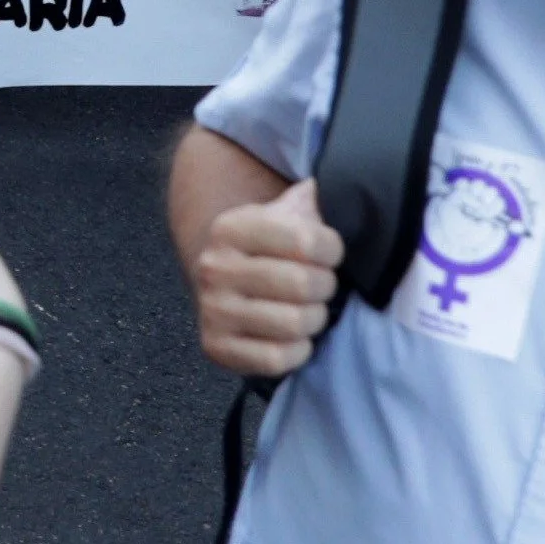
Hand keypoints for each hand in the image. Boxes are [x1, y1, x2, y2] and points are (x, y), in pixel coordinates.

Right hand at [189, 171, 343, 377]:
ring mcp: (212, 309)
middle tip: (320, 286)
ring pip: (293, 323)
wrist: (223, 286)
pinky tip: (293, 337)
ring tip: (307, 310)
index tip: (328, 253)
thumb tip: (328, 185)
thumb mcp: (282, 215)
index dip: (332, 249)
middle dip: (324, 287)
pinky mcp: (216, 347)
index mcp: (231, 228)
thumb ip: (308, 200)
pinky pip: (278, 358)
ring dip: (313, 319)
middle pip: (302, 284)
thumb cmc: (268, 251)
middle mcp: (214, 266)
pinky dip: (297, 351)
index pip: (306, 241)